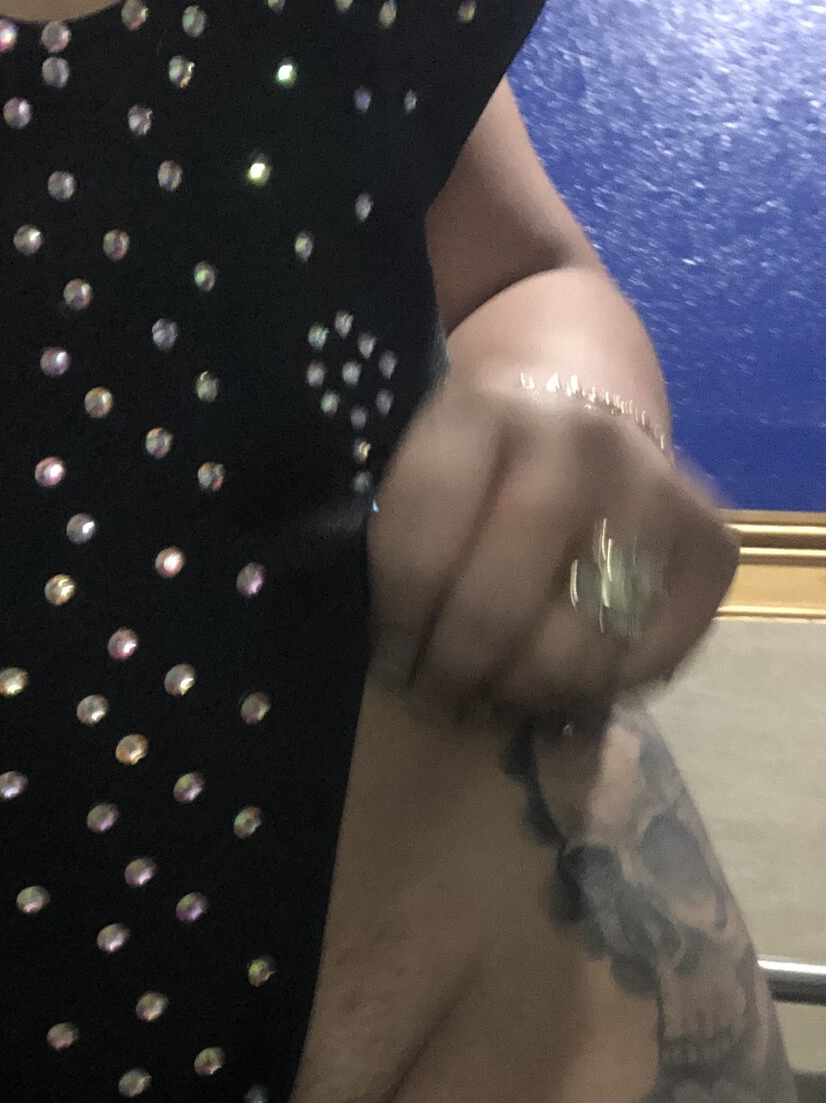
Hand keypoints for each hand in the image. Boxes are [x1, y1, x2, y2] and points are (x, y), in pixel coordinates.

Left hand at [365, 371, 740, 720]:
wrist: (581, 402)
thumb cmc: (483, 460)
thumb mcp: (426, 465)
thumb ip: (407, 541)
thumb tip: (397, 659)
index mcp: (482, 415)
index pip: (421, 546)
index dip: (398, 622)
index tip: (390, 661)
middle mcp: (578, 443)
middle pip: (500, 603)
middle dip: (457, 670)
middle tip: (437, 699)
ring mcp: (654, 490)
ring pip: (580, 642)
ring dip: (526, 690)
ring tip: (494, 699)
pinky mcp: (712, 542)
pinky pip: (654, 656)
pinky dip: (602, 688)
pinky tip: (562, 686)